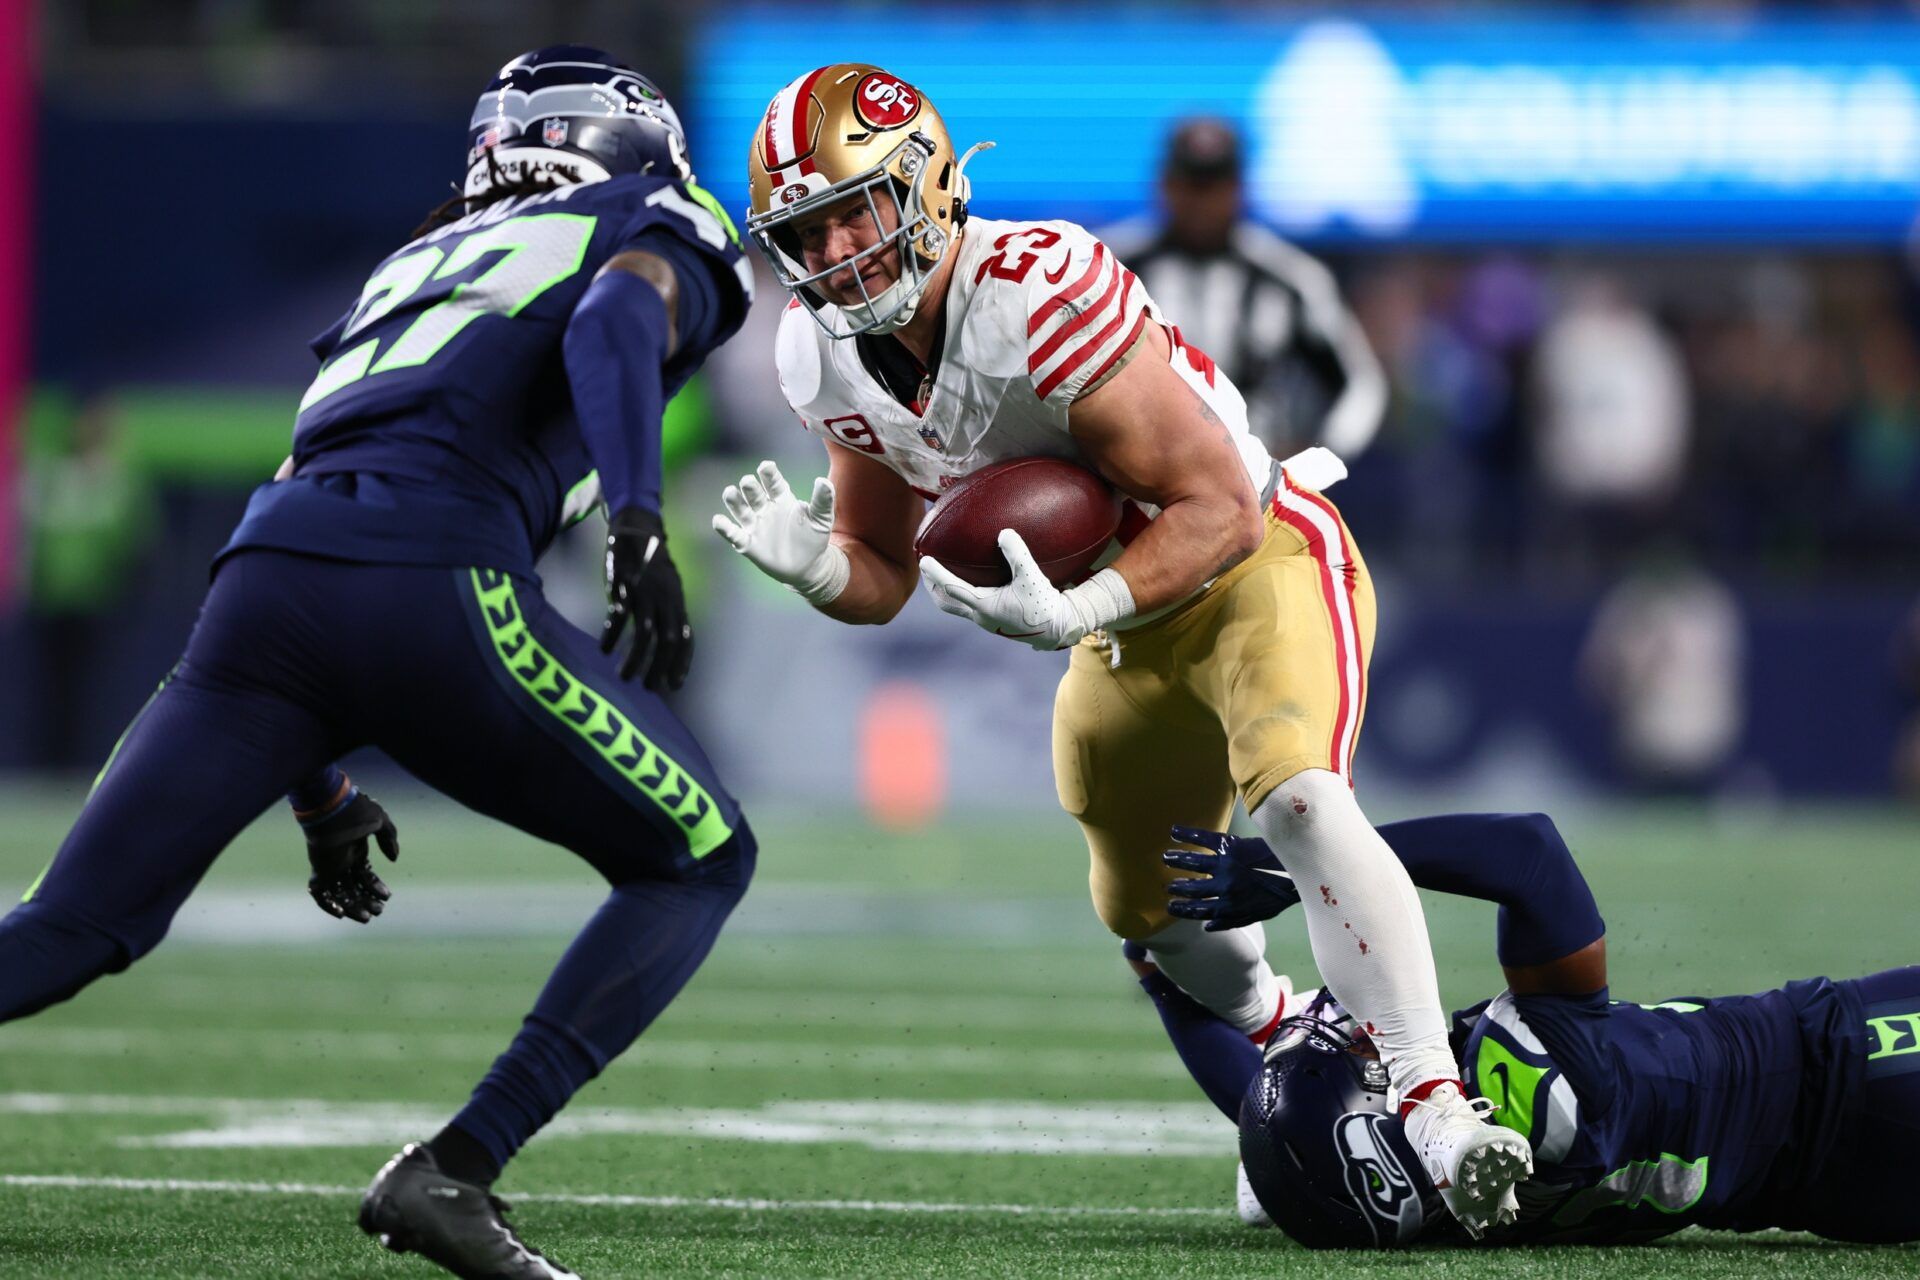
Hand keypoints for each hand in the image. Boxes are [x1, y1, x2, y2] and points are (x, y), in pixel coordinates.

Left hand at [304, 788, 398, 922]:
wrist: (333, 809)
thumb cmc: (356, 813)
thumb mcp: (380, 822)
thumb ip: (389, 839)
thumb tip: (394, 858)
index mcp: (355, 851)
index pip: (365, 876)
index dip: (375, 887)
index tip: (387, 896)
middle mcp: (342, 862)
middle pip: (354, 888)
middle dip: (366, 901)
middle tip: (378, 911)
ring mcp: (330, 867)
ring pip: (340, 894)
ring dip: (351, 907)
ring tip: (365, 917)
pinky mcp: (319, 871)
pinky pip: (320, 894)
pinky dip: (328, 905)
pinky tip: (341, 913)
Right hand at [601, 507, 692, 688]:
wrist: (637, 527)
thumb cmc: (652, 563)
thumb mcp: (669, 587)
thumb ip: (669, 612)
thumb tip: (669, 641)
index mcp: (678, 601)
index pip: (686, 638)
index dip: (682, 663)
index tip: (675, 685)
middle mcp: (665, 599)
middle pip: (666, 641)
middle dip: (659, 667)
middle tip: (648, 688)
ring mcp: (644, 591)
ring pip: (644, 633)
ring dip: (635, 658)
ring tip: (624, 676)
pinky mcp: (623, 584)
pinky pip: (618, 615)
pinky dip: (611, 635)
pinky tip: (603, 649)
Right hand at [712, 460, 846, 601]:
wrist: (808, 568)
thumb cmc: (814, 539)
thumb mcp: (822, 520)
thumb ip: (823, 500)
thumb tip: (823, 481)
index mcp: (782, 499)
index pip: (773, 482)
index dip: (768, 474)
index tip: (766, 466)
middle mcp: (765, 509)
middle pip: (754, 493)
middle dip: (750, 487)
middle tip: (748, 482)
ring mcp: (755, 526)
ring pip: (740, 509)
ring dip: (734, 501)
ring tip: (729, 492)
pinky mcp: (748, 543)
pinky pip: (733, 534)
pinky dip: (725, 527)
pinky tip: (719, 520)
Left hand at [920, 529, 1130, 651]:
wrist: (1058, 630)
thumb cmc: (1045, 605)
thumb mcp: (1033, 577)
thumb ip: (1018, 554)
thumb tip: (1004, 532)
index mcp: (985, 606)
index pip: (951, 589)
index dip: (935, 574)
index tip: (924, 560)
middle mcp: (981, 616)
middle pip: (945, 602)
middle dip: (931, 586)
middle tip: (923, 568)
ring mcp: (986, 620)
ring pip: (955, 607)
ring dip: (943, 592)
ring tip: (938, 576)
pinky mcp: (994, 620)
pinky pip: (969, 606)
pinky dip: (960, 593)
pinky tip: (969, 581)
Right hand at [1163, 824, 1300, 929]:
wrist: (1297, 872)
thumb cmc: (1278, 895)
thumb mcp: (1256, 915)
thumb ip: (1230, 921)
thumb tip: (1208, 926)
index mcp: (1229, 906)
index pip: (1198, 910)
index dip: (1182, 909)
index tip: (1171, 907)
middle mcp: (1224, 888)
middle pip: (1193, 888)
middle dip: (1177, 887)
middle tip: (1168, 884)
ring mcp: (1226, 865)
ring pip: (1194, 862)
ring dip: (1177, 860)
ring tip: (1166, 857)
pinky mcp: (1232, 846)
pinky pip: (1205, 838)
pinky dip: (1188, 834)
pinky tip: (1174, 831)